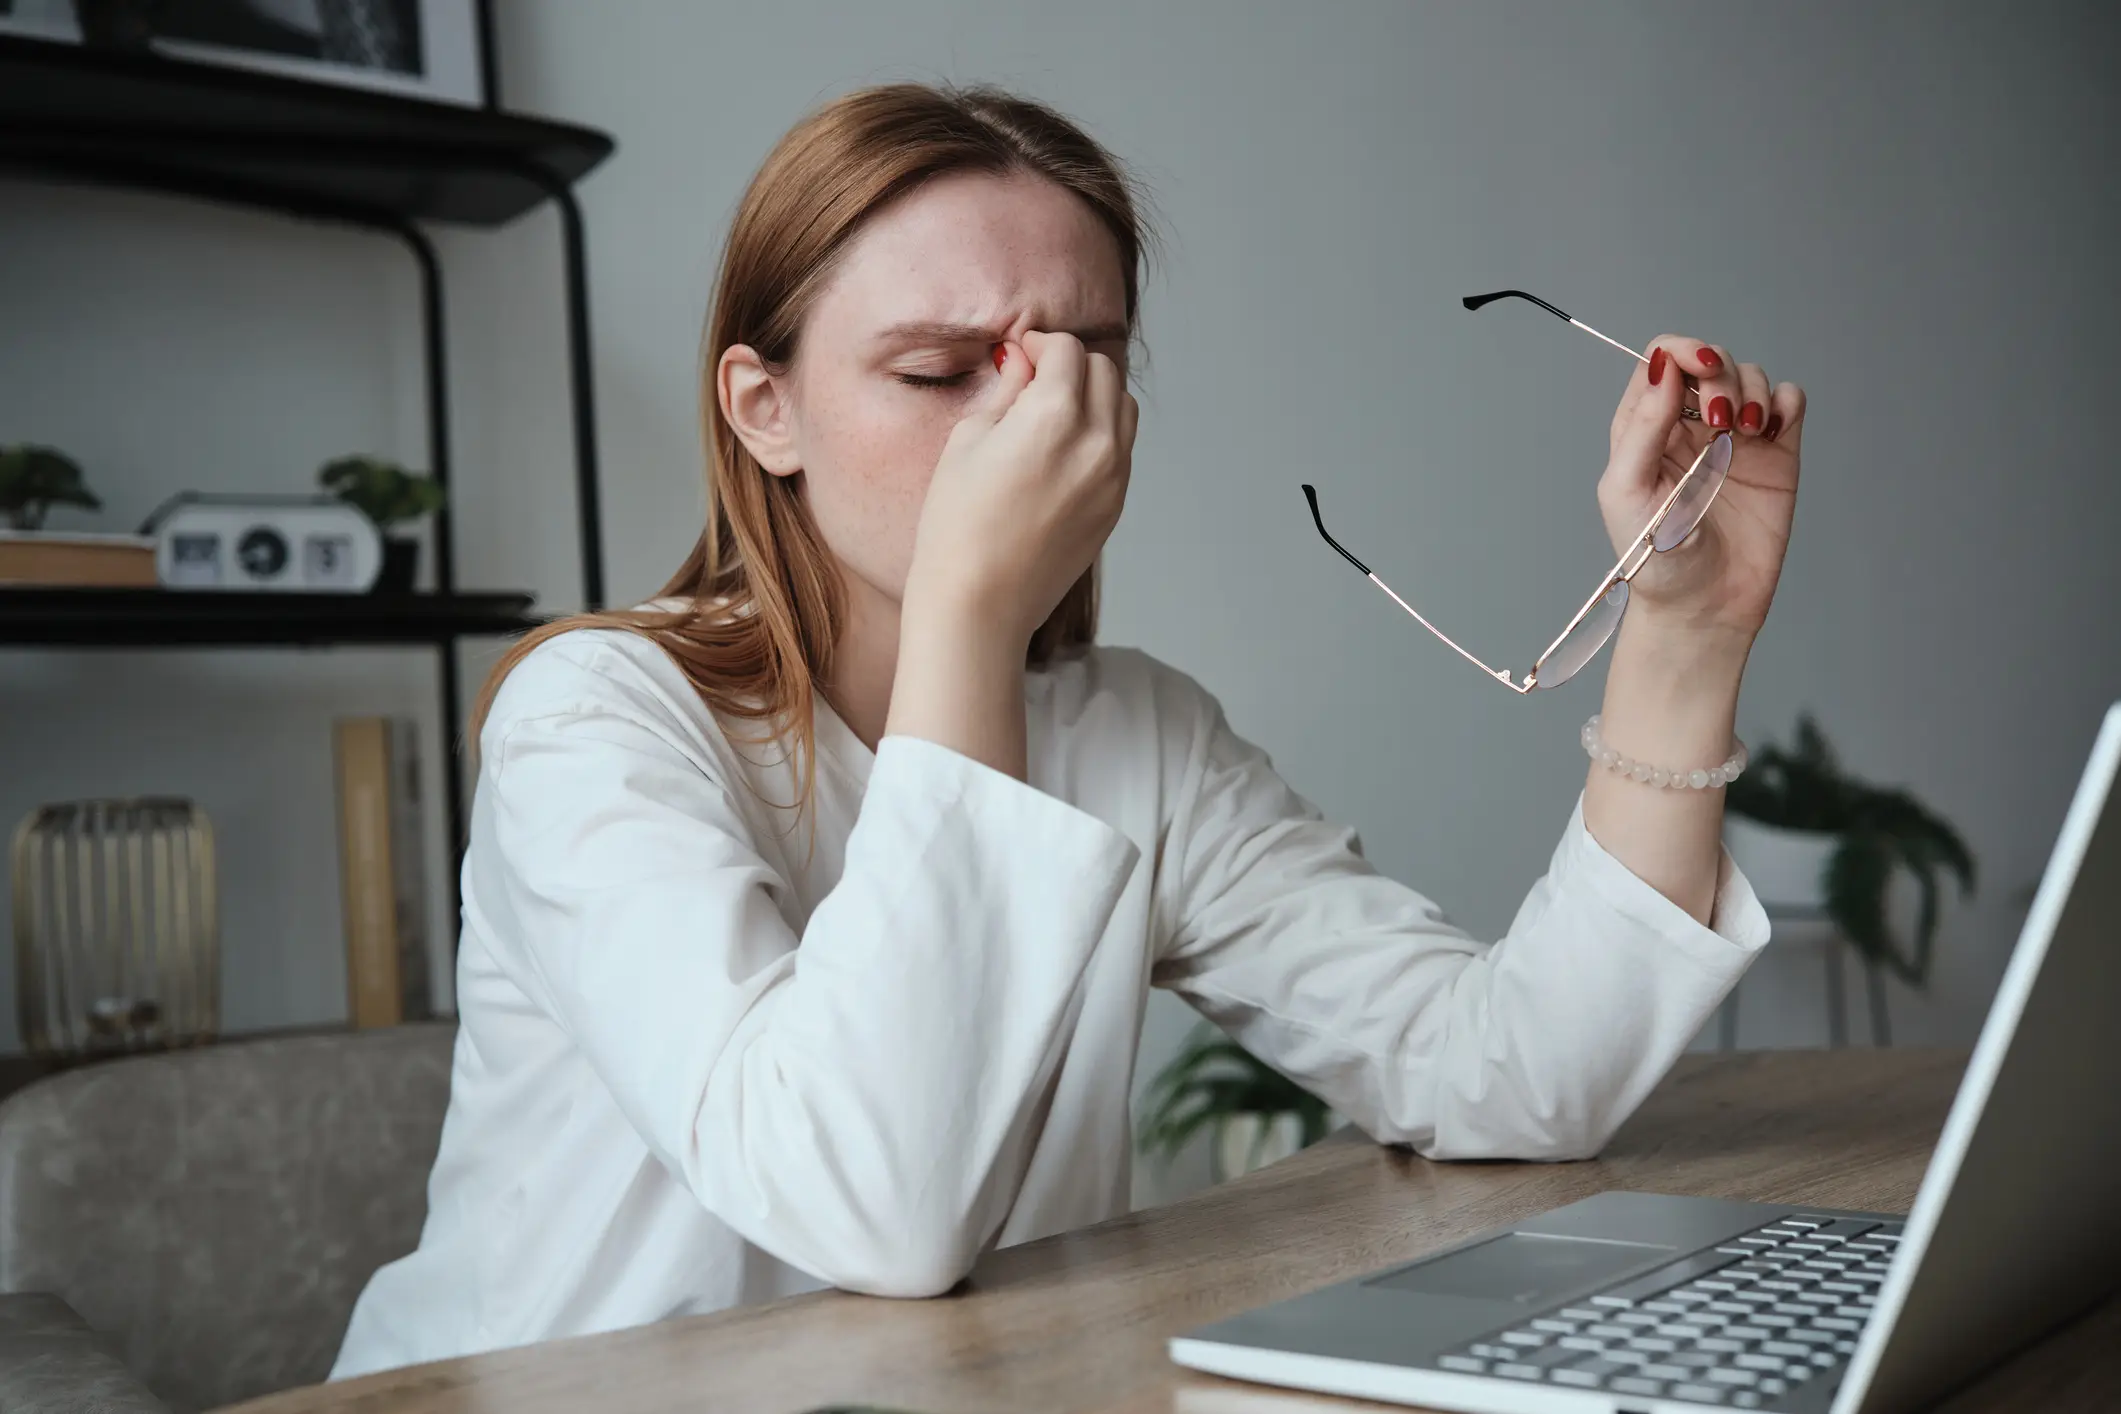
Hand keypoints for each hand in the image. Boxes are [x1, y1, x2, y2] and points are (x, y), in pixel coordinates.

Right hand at [902, 330, 1137, 647]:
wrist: (980, 602)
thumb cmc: (957, 525)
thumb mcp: (968, 442)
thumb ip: (1006, 392)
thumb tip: (1022, 361)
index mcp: (1054, 415)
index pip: (1067, 350)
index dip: (1041, 343)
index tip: (1020, 353)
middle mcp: (1096, 441)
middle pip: (1104, 371)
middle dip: (1071, 364)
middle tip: (1035, 378)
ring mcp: (1113, 476)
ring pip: (1122, 407)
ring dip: (1094, 395)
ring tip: (1054, 411)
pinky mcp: (1115, 505)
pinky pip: (1122, 448)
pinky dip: (1101, 432)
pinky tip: (1063, 449)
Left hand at [1598, 336, 1804, 640]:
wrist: (1705, 608)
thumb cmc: (1655, 561)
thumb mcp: (1629, 492)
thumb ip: (1643, 427)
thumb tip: (1662, 366)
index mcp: (1645, 429)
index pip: (1661, 360)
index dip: (1682, 351)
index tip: (1702, 371)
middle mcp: (1690, 426)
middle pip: (1711, 361)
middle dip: (1722, 375)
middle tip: (1724, 421)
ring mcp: (1735, 438)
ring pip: (1752, 376)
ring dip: (1754, 390)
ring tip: (1746, 434)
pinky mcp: (1775, 455)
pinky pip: (1789, 402)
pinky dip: (1786, 402)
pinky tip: (1772, 430)